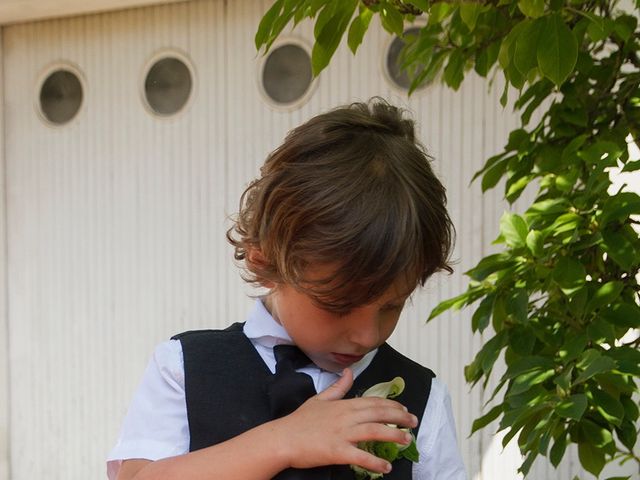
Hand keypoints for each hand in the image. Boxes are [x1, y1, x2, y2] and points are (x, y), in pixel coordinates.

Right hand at [270, 368, 418, 474]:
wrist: (283, 438)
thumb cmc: (300, 420)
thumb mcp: (319, 399)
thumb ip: (337, 387)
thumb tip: (349, 373)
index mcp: (343, 404)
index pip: (373, 402)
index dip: (391, 405)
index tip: (404, 409)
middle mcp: (346, 416)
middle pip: (378, 414)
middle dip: (400, 417)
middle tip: (414, 422)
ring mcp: (341, 433)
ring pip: (373, 431)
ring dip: (394, 436)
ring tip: (407, 441)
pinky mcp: (336, 451)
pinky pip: (360, 456)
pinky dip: (374, 462)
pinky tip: (386, 467)